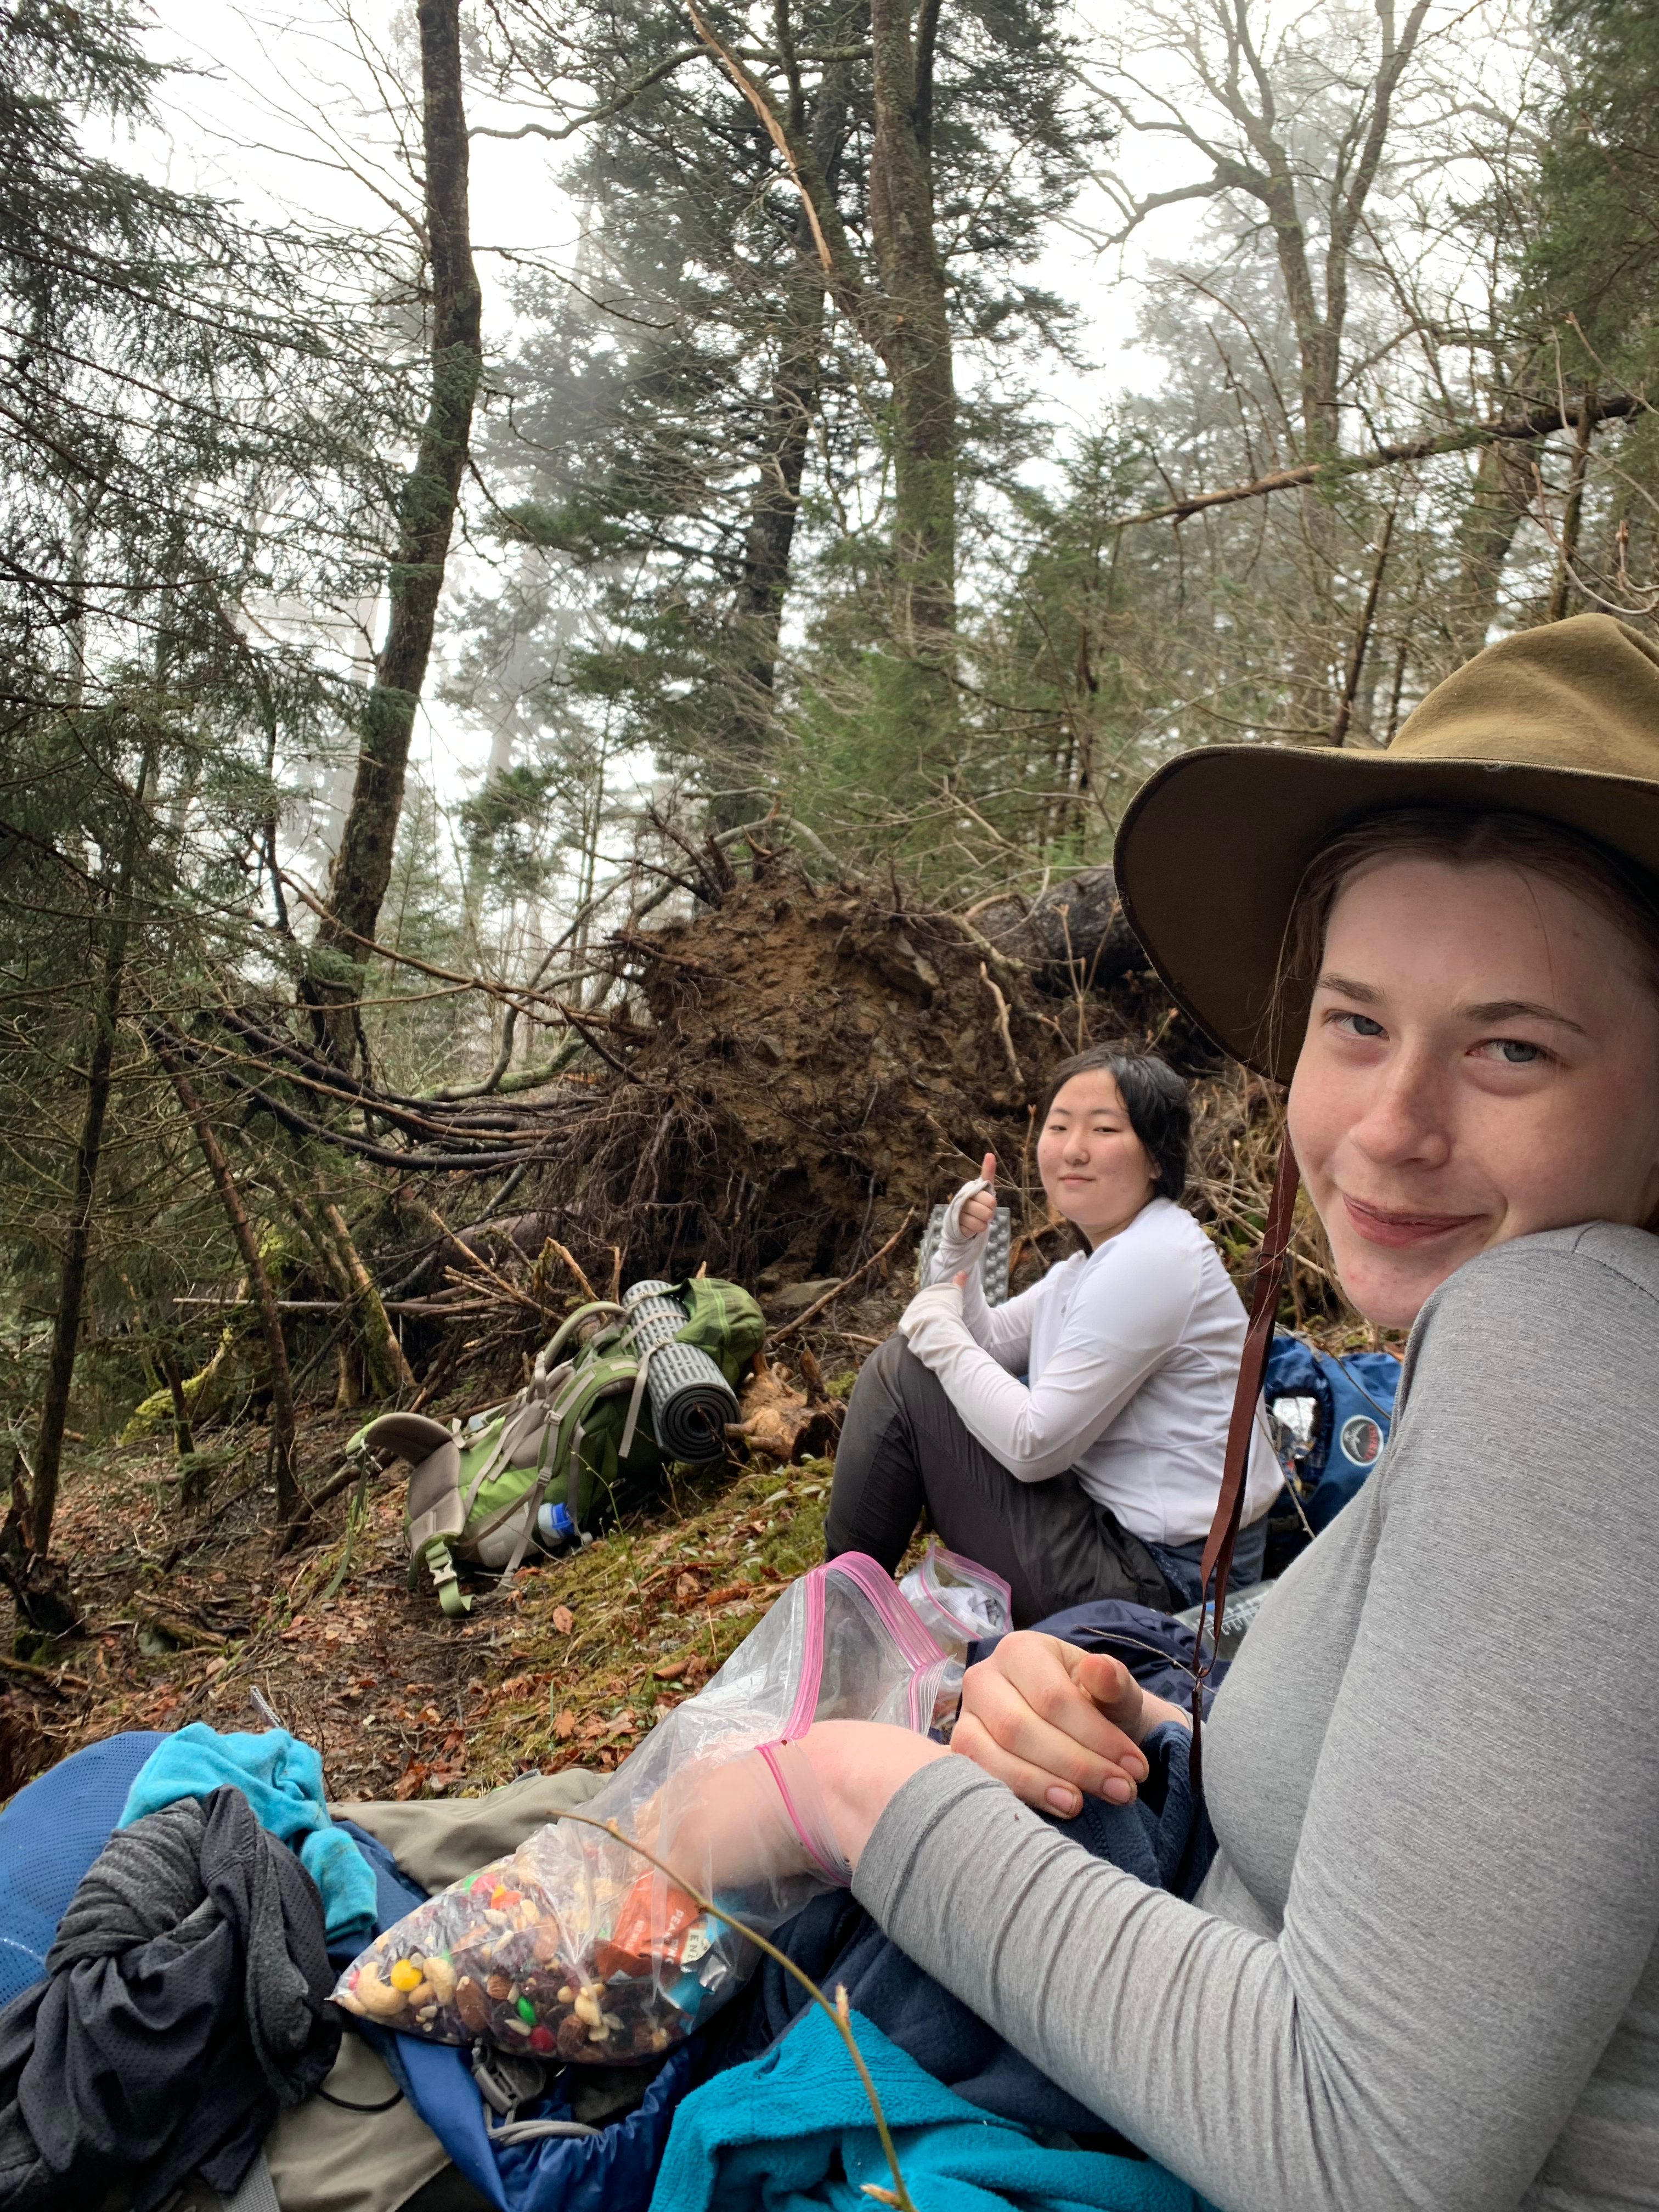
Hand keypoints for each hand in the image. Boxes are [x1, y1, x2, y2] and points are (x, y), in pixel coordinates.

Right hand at [951, 1631, 1172, 1817]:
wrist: (1080, 1728)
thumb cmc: (1097, 1705)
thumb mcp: (1115, 1692)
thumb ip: (1114, 1682)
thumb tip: (1099, 1669)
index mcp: (1021, 1649)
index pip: (1053, 1697)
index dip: (1095, 1736)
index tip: (1136, 1768)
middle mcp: (984, 1677)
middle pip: (1020, 1727)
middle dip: (1076, 1765)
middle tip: (1122, 1791)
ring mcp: (966, 1716)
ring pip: (993, 1755)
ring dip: (1041, 1785)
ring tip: (1081, 1805)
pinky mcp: (960, 1751)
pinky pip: (978, 1776)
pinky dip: (1016, 1794)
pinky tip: (1051, 1808)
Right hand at [956, 1152, 997, 1239]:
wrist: (960, 1219)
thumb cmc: (976, 1201)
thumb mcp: (983, 1187)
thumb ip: (987, 1172)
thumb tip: (990, 1154)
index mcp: (970, 1190)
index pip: (990, 1200)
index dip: (991, 1203)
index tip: (986, 1201)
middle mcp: (963, 1200)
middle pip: (988, 1212)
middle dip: (988, 1214)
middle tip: (982, 1211)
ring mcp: (959, 1214)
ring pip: (983, 1222)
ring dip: (983, 1222)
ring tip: (976, 1218)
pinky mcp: (958, 1226)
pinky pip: (977, 1229)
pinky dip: (977, 1229)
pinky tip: (971, 1224)